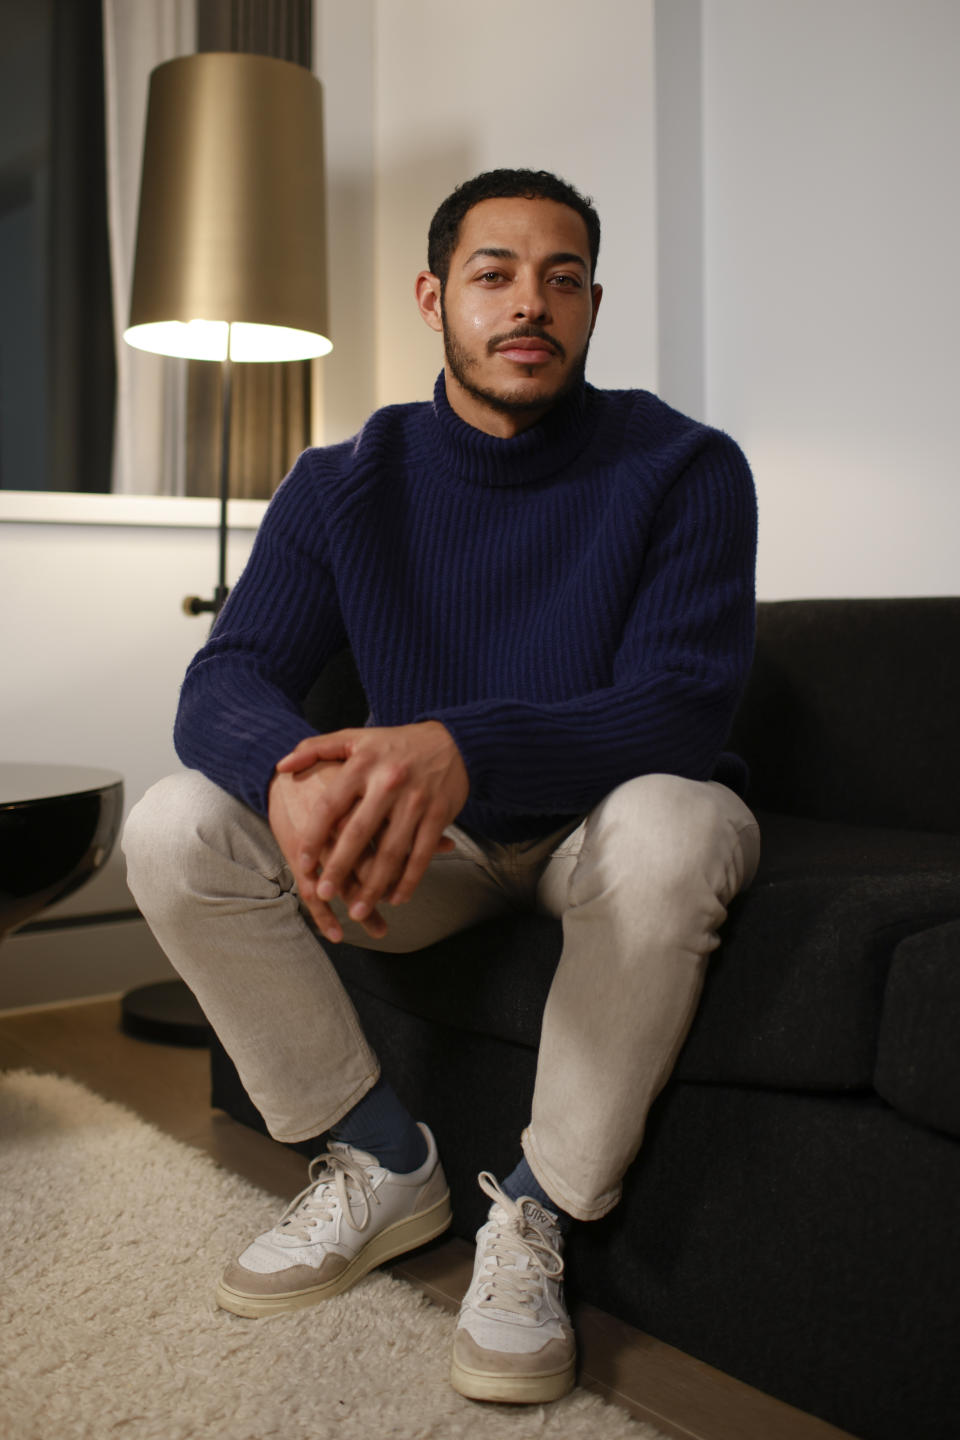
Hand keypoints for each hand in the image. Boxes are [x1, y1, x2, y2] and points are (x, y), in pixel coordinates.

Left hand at [275, 722, 468, 927]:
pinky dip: (408, 881)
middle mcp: (389, 783)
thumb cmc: (397, 743)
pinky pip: (421, 855)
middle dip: (339, 868)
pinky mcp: (440, 815)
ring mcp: (416, 801)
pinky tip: (395, 899)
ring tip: (358, 910)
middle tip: (323, 894)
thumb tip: (282, 766)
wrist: (454, 740)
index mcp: (363, 764)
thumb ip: (316, 748)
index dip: (313, 837)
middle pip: (358, 833)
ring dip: (374, 886)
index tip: (302, 862)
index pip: (330, 805)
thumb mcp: (355, 737)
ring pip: (391, 852)